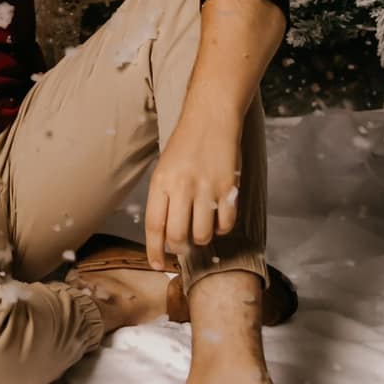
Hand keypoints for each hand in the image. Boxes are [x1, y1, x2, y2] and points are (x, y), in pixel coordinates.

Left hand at [144, 114, 242, 270]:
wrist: (211, 119)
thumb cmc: (185, 146)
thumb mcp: (164, 169)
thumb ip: (164, 198)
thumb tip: (165, 234)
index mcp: (161, 182)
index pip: (154, 226)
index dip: (154, 251)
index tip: (157, 265)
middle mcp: (181, 187)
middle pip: (177, 236)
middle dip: (179, 248)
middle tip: (183, 245)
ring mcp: (206, 188)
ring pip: (201, 235)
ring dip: (201, 239)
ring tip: (201, 228)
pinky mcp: (229, 188)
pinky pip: (225, 224)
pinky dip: (221, 229)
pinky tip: (217, 219)